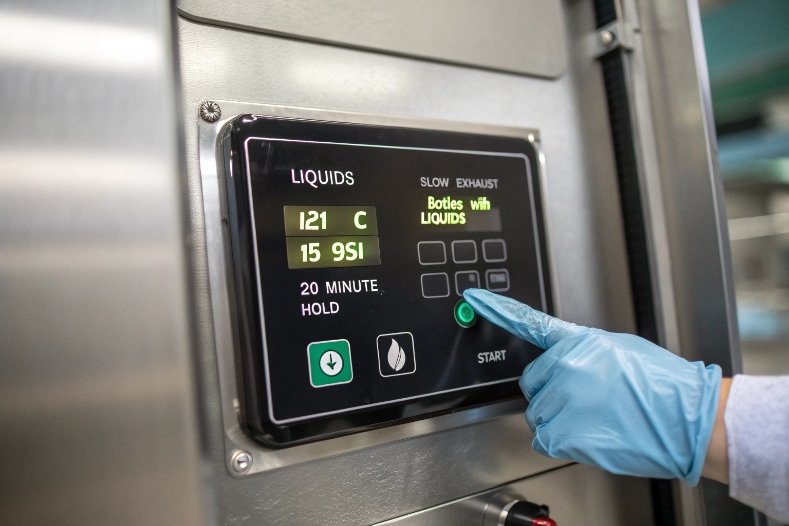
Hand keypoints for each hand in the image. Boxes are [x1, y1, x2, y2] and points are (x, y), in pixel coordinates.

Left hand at [463, 289, 721, 484]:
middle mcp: (566, 367)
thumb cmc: (661, 386)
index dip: (499, 309)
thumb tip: (567, 359)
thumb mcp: (619, 349)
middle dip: (550, 392)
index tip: (475, 299)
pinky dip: (560, 441)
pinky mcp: (564, 433)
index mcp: (579, 342)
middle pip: (532, 382)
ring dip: (558, 419)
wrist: (685, 419)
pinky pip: (543, 438)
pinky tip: (589, 434)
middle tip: (584, 400)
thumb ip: (584, 351)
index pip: (531, 322)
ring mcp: (563, 400)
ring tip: (595, 418)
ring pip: (538, 413)